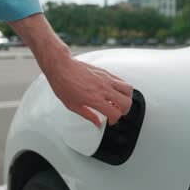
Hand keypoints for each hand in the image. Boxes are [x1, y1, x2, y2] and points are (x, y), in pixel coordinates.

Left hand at [8, 14, 132, 126]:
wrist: (61, 66)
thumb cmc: (63, 84)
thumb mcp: (72, 105)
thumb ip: (88, 115)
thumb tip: (97, 123)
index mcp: (95, 99)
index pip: (115, 113)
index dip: (114, 120)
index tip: (110, 121)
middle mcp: (103, 89)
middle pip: (126, 102)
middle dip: (125, 111)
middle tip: (118, 112)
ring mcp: (106, 79)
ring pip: (128, 89)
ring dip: (127, 98)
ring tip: (119, 102)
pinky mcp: (105, 72)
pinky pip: (121, 80)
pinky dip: (122, 88)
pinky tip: (114, 91)